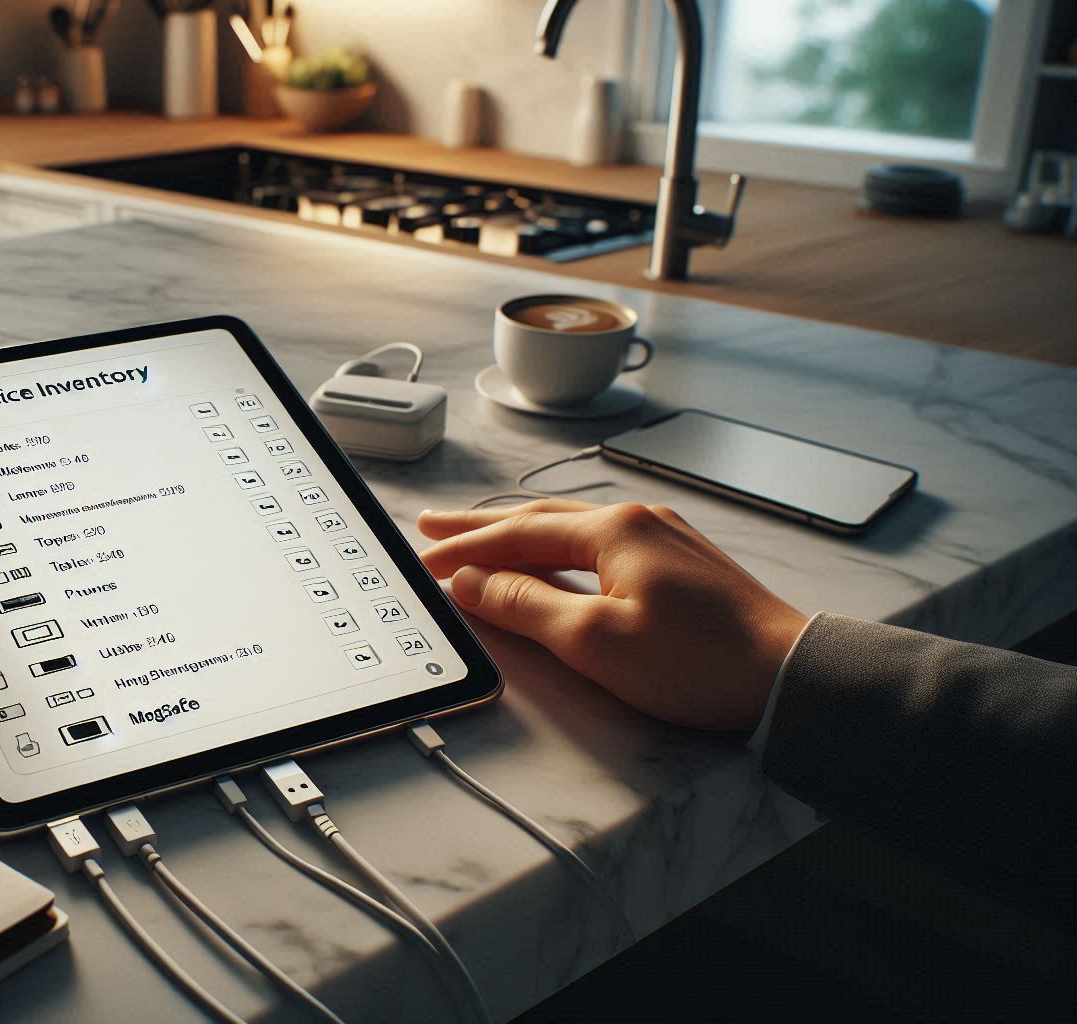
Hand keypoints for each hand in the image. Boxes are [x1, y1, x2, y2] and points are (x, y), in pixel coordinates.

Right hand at [418, 499, 808, 730]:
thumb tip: (471, 581)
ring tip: (478, 536)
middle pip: (539, 519)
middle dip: (482, 525)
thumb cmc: (698, 662)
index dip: (464, 548)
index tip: (423, 558)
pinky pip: (599, 545)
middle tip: (432, 524)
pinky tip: (552, 556)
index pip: (517, 534)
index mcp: (612, 529)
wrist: (790, 676)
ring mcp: (663, 539)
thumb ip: (524, 604)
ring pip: (571, 529)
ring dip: (519, 533)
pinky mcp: (680, 565)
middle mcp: (637, 521)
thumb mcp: (593, 640)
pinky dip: (558, 548)